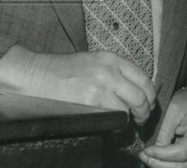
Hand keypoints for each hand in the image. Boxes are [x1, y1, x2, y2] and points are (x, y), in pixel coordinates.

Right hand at [0, 46, 155, 122]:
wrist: (36, 76)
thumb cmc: (63, 70)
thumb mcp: (94, 61)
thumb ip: (115, 71)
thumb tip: (134, 89)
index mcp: (112, 59)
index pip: (144, 78)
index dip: (150, 95)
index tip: (149, 103)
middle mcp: (110, 72)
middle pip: (141, 97)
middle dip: (145, 112)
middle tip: (142, 119)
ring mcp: (100, 89)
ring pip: (128, 111)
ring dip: (128, 121)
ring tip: (124, 125)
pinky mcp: (89, 105)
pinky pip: (111, 120)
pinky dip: (114, 126)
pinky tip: (110, 127)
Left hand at [139, 89, 186, 167]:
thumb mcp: (173, 110)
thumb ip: (164, 132)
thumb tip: (151, 153)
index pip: (181, 152)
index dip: (162, 154)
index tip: (146, 150)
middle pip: (180, 166)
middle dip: (158, 164)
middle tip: (143, 155)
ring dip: (161, 166)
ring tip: (148, 157)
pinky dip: (166, 165)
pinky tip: (156, 158)